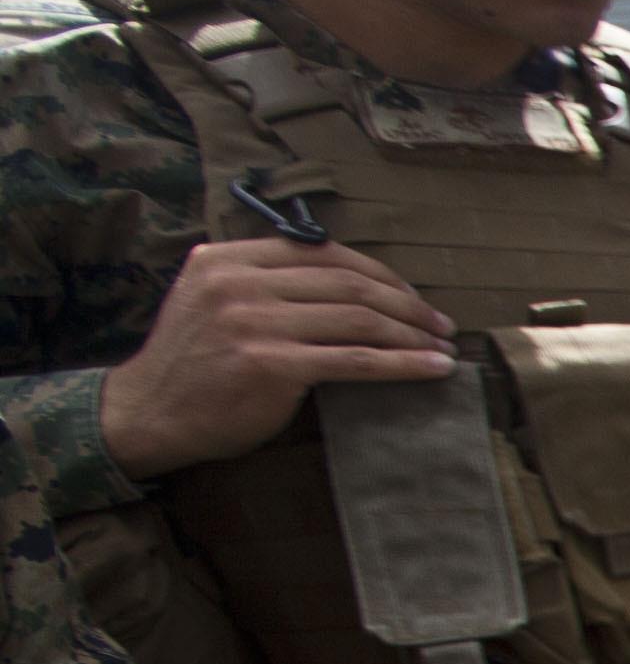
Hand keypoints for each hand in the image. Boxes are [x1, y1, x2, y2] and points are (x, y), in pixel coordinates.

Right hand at [96, 237, 455, 476]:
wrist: (150, 412)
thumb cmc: (193, 363)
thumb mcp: (212, 300)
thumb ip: (261, 280)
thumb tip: (344, 279)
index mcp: (225, 259)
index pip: (321, 251)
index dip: (379, 273)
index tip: (411, 295)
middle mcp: (239, 283)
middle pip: (348, 282)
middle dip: (406, 303)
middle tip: (441, 324)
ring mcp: (254, 322)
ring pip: (359, 319)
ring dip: (413, 334)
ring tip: (443, 347)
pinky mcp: (272, 364)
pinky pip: (356, 360)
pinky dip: (404, 364)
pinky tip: (435, 369)